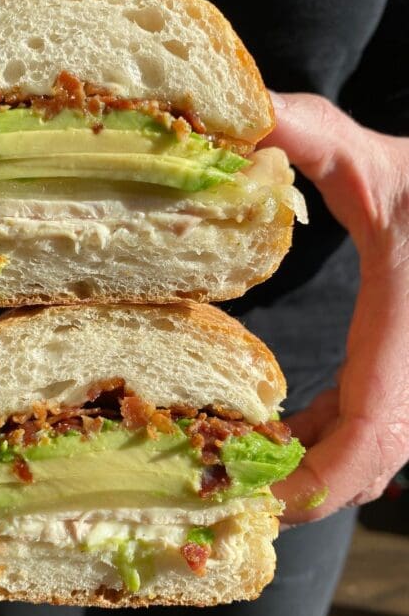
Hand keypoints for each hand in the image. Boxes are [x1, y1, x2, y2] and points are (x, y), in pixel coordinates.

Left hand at [263, 93, 408, 522]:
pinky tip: (281, 427)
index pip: (368, 438)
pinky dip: (323, 438)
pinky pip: (367, 426)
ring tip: (238, 461)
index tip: (253, 499)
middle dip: (299, 488)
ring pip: (367, 452)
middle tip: (225, 488)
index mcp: (404, 341)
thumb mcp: (377, 160)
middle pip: (363, 466)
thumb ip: (315, 136)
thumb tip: (244, 115)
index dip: (314, 484)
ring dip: (307, 466)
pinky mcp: (406, 373)